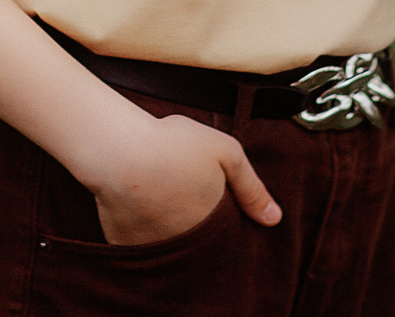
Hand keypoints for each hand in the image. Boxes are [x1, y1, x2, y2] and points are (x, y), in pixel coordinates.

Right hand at [85, 110, 281, 244]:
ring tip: (161, 202)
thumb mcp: (226, 153)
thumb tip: (274, 219)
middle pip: (198, 244)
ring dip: (169, 232)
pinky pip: (139, 247)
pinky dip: (141, 233)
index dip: (222, 218)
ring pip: (169, 247)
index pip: (227, 236)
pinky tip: (137, 210)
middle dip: (196, 227)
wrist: (120, 151)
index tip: (212, 200)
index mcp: (213, 225)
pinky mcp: (125, 246)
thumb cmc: (173, 145)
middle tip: (182, 196)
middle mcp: (186, 245)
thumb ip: (252, 188)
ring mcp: (154, 249)